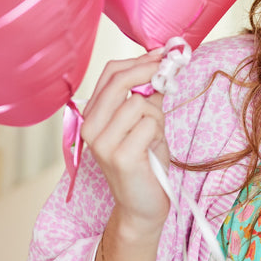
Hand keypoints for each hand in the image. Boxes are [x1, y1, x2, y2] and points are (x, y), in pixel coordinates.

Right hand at [80, 52, 170, 236]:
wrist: (143, 207)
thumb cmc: (145, 164)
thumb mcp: (146, 123)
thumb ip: (148, 96)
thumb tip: (163, 64)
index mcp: (92, 116)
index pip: (109, 73)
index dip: (139, 60)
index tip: (162, 54)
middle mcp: (90, 127)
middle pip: (119, 80)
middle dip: (150, 71)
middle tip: (170, 69)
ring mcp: (102, 143)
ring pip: (138, 104)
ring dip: (156, 117)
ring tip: (153, 137)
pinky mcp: (119, 156)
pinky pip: (148, 124)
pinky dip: (158, 133)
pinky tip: (152, 150)